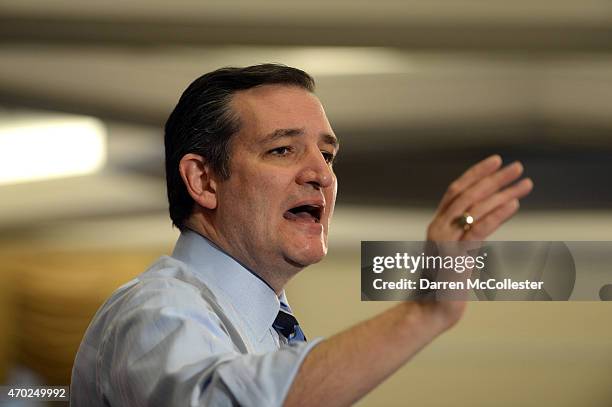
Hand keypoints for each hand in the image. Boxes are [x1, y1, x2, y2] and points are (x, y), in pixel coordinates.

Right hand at [420, 155, 532, 326]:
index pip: (455, 191)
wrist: (431, 309)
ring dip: (503, 193)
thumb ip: (465, 236)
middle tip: (517, 167)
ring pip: (475, 208)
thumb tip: (485, 221)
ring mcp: (445, 241)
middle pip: (467, 194)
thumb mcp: (455, 253)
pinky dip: (497, 214)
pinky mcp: (456, 256)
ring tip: (525, 183)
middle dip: (493, 178)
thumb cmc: (444, 284)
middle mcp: (438, 228)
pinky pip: (478, 229)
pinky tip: (514, 204)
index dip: (475, 174)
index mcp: (437, 225)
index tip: (496, 162)